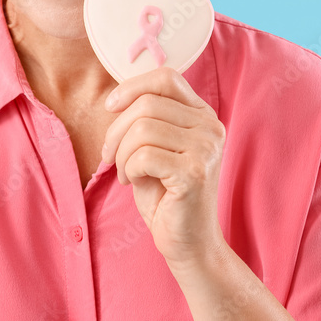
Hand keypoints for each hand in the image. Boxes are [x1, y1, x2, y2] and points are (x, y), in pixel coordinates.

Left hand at [101, 66, 226, 268]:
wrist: (188, 243)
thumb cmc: (165, 196)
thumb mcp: (154, 148)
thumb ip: (146, 120)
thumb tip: (117, 97)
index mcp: (203, 116)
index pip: (167, 78)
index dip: (132, 86)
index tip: (110, 107)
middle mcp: (211, 127)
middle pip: (147, 104)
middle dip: (116, 130)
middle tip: (110, 157)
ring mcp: (206, 149)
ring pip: (142, 128)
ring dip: (121, 153)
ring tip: (124, 172)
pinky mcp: (195, 172)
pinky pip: (143, 155)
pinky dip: (128, 168)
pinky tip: (132, 182)